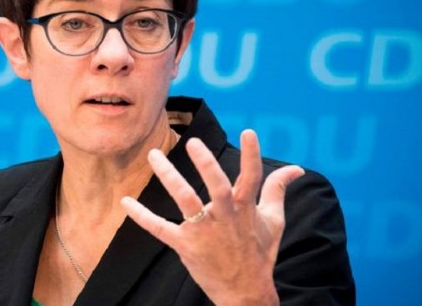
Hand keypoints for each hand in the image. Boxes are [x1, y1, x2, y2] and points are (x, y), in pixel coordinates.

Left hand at [120, 130, 304, 304]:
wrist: (245, 291)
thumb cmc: (259, 253)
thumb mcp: (273, 221)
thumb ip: (277, 190)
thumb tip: (296, 168)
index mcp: (245, 209)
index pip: (252, 177)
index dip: (251, 155)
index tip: (248, 131)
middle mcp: (225, 218)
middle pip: (216, 187)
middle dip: (206, 165)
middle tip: (193, 143)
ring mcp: (203, 232)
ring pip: (185, 201)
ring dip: (169, 178)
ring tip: (154, 155)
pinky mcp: (185, 245)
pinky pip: (160, 229)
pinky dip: (141, 216)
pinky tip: (125, 201)